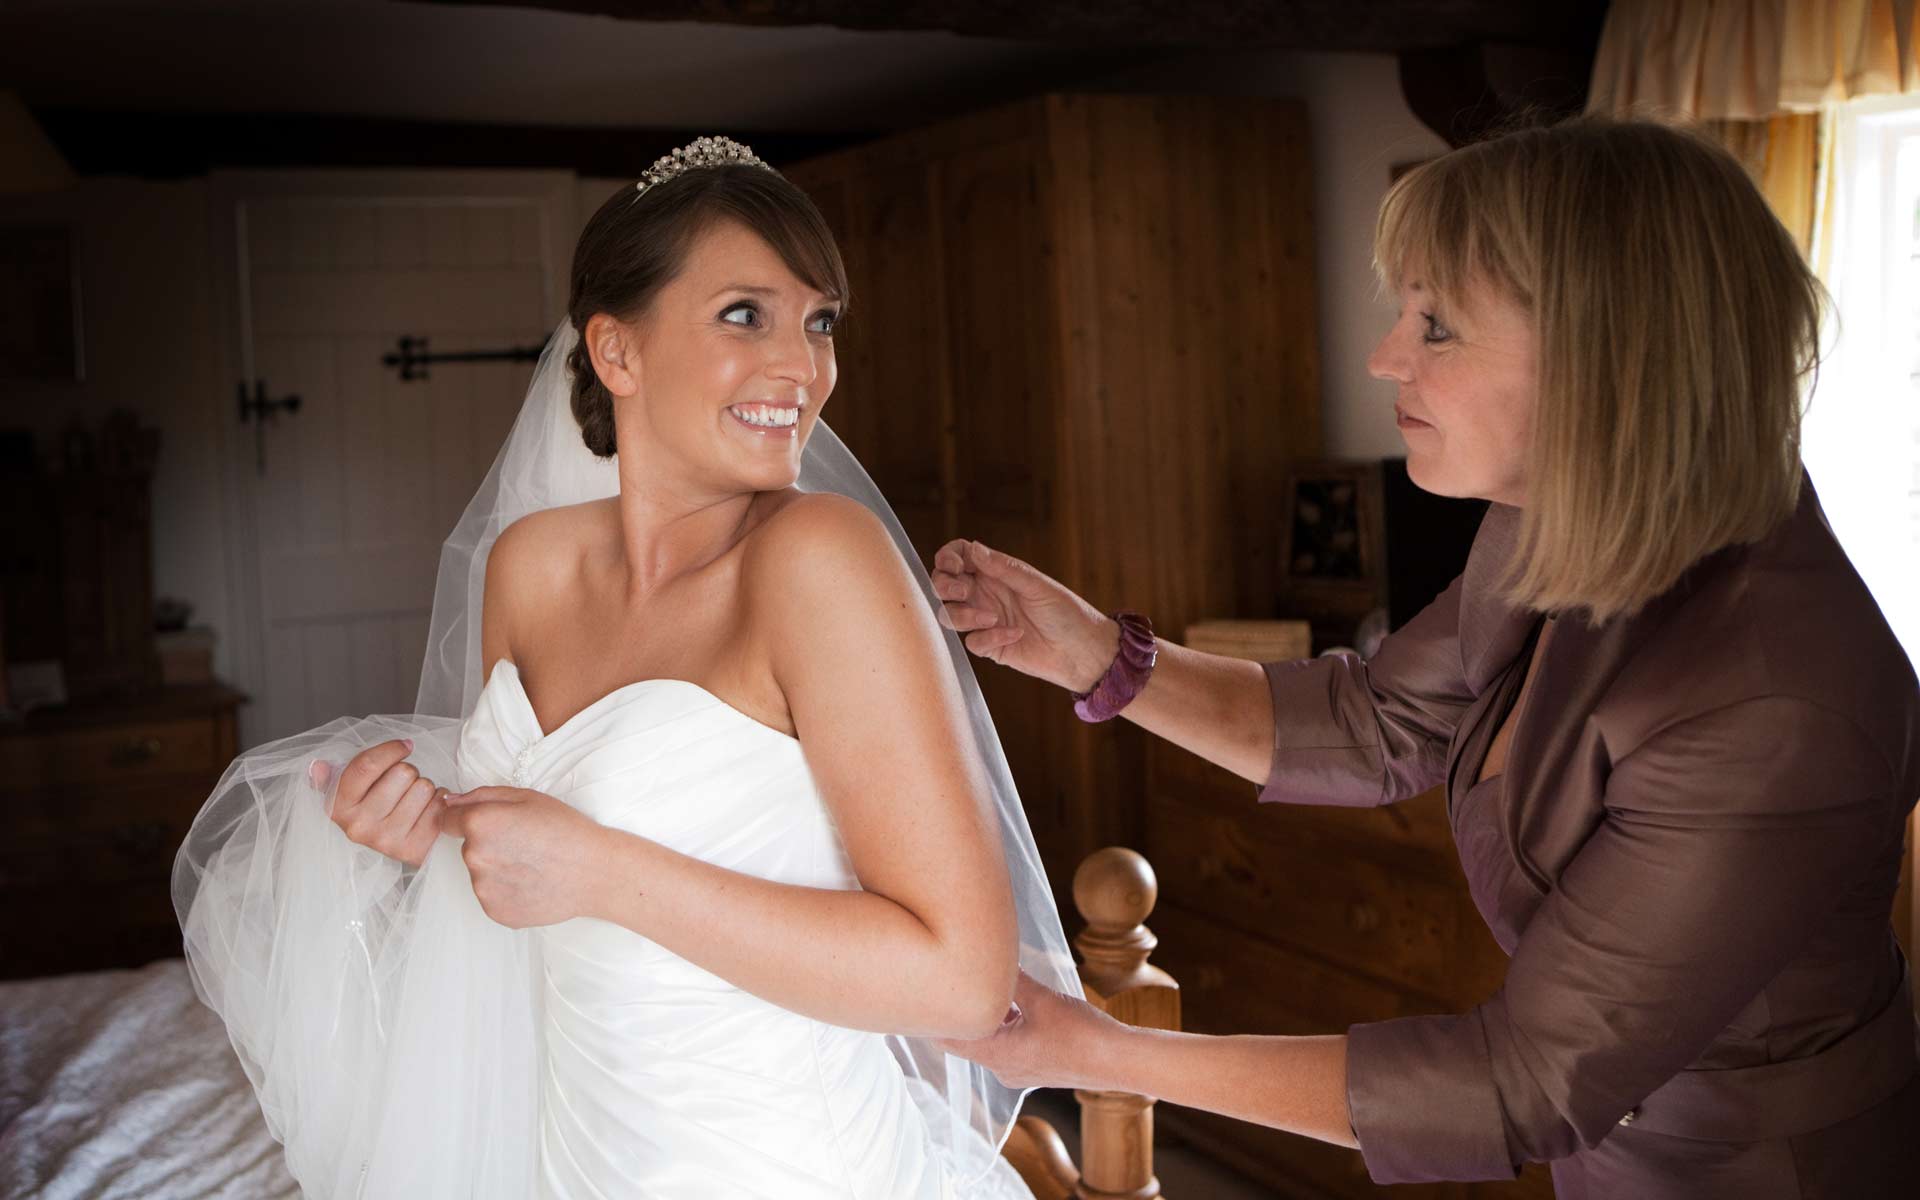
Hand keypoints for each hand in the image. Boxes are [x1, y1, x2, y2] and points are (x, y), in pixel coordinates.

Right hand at [312, 739, 446, 867]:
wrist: (397, 842)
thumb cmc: (374, 806)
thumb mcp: (349, 789)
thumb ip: (330, 775)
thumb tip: (316, 766)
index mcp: (338, 808)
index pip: (367, 765)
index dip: (392, 749)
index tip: (405, 745)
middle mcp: (358, 827)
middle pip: (403, 772)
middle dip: (408, 772)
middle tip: (403, 785)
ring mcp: (386, 841)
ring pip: (424, 786)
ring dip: (424, 788)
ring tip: (414, 800)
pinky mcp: (414, 849)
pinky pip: (440, 805)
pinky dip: (439, 802)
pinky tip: (427, 812)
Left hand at [439, 786, 609, 928]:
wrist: (595, 873)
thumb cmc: (566, 829)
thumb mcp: (527, 797)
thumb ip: (481, 796)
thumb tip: (449, 802)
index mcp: (479, 824)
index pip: (446, 821)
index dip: (468, 819)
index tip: (493, 825)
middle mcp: (473, 857)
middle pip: (467, 848)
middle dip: (488, 844)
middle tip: (525, 844)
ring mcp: (483, 889)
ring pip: (480, 873)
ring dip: (497, 869)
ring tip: (532, 866)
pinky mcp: (494, 912)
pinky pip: (492, 896)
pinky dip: (507, 890)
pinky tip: (532, 883)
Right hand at [929, 540, 1119, 691]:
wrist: (1082, 650)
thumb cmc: (1066, 612)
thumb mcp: (1036, 585)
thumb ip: (1004, 568)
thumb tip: (974, 548)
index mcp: (995, 573)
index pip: (959, 557)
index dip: (948, 558)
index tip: (955, 566)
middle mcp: (986, 594)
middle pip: (944, 585)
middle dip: (943, 586)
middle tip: (963, 592)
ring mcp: (985, 621)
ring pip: (949, 615)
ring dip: (963, 616)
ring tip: (993, 618)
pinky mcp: (991, 647)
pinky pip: (972, 643)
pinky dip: (989, 638)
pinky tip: (1015, 635)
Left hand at [934, 971, 1124, 1091]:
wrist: (1118, 1061)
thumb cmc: (1081, 1032)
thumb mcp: (1042, 999)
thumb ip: (1011, 980)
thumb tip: (989, 958)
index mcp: (997, 1055)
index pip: (948, 1038)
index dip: (932, 1016)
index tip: (923, 991)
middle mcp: (1002, 1069)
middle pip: (966, 1040)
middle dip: (960, 1012)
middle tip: (947, 982)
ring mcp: (1019, 1071)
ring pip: (989, 1041)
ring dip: (986, 1016)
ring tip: (984, 985)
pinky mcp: (1035, 1067)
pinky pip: (1008, 1046)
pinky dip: (1004, 1025)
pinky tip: (1016, 1003)